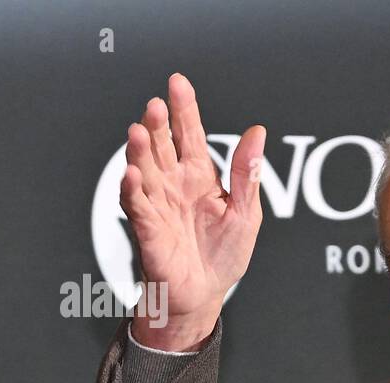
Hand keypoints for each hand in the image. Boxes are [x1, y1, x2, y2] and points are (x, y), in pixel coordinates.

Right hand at [120, 72, 264, 349]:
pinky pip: (138, 208)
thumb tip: (258, 132)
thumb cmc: (223, 254)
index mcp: (200, 177)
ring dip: (139, 152)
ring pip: (145, 172)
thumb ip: (247, 174)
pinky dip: (133, 191)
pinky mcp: (149, 231)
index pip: (190, 136)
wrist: (204, 294)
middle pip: (162, 147)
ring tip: (138, 132)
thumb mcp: (246, 213)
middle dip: (158, 125)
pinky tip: (131, 175)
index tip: (177, 83)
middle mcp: (174, 185)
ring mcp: (159, 205)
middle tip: (155, 104)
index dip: (184, 110)